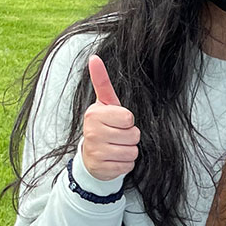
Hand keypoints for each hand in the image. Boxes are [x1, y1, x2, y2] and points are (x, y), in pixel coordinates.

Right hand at [77, 55, 139, 180]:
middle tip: (118, 136)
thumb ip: (102, 82)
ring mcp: (95, 151)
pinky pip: (127, 166)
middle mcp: (92, 132)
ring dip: (129, 151)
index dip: (128, 121)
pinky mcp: (101, 168)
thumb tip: (94, 57)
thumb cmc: (103, 125)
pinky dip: (125, 164)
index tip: (118, 121)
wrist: (91, 156)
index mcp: (94, 114)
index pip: (128, 118)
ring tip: (116, 147)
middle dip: (130, 137)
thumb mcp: (104, 104)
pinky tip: (114, 159)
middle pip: (133, 135)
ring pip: (132, 152)